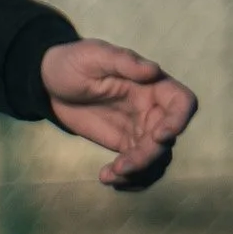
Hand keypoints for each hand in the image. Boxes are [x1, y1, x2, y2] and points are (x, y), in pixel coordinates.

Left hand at [41, 39, 196, 191]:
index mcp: (151, 84)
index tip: (159, 136)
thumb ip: (122, 61)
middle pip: (167, 139)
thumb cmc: (74, 61)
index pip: (182, 102)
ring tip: (110, 175)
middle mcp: (151, 108)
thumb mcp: (93, 55)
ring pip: (156, 158)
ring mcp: (140, 129)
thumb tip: (153, 70)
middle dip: (148, 156)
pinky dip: (129, 178)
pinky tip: (106, 177)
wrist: (50, 83)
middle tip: (122, 166)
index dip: (179, 121)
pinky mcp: (125, 144)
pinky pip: (138, 166)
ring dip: (138, 172)